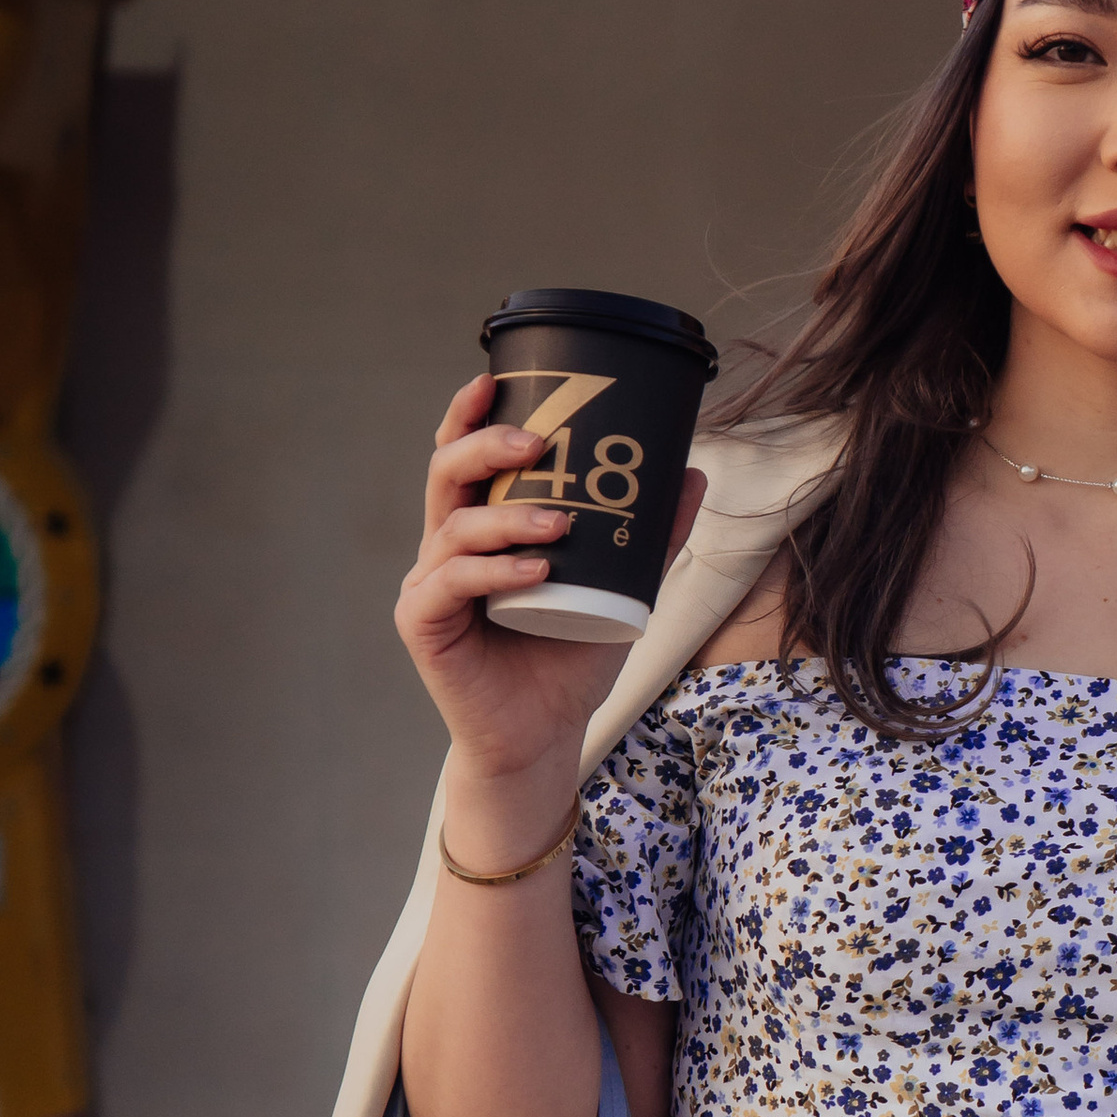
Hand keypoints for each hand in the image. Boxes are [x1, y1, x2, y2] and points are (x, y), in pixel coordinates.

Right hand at [395, 370, 706, 788]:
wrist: (544, 736)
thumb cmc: (570, 657)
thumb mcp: (623, 590)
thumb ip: (651, 537)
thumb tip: (692, 472)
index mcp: (481, 528)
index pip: (464, 459)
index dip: (469, 416)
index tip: (493, 380)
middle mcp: (446, 547)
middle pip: (446, 475)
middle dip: (486, 447)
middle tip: (537, 441)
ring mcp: (430, 585)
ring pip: (453, 527)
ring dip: (507, 516)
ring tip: (561, 525)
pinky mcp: (423, 625)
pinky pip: (451, 584)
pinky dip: (494, 572)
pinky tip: (535, 571)